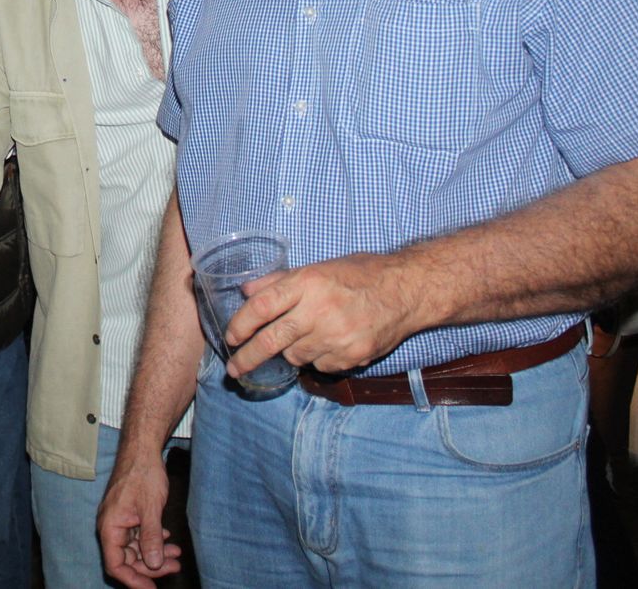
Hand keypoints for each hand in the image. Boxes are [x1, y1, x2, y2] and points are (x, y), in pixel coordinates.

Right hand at [98, 453, 182, 587]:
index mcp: (110, 526)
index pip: (115, 564)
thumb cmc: (143, 474)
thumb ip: (151, 538)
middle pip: (126, 559)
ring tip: (176, 555)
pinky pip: (138, 535)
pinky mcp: (129, 515)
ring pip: (135, 548)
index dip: (133, 580)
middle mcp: (111, 526)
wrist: (143, 450)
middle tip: (174, 567)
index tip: (151, 588)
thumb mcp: (150, 509)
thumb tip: (152, 564)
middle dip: (150, 567)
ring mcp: (120, 520)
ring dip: (154, 553)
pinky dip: (153, 541)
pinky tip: (168, 539)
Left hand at [224, 252, 423, 376]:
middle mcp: (319, 310)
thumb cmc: (360, 274)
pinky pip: (320, 365)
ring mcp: (337, 336)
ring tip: (301, 337)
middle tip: (233, 369)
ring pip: (295, 356)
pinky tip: (327, 343)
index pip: (261, 307)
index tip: (230, 337)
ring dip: (289, 352)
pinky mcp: (352, 356)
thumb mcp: (318, 268)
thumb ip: (280, 281)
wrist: (407, 291)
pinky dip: (316, 358)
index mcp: (308, 283)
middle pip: (271, 340)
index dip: (240, 325)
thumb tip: (247, 292)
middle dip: (247, 357)